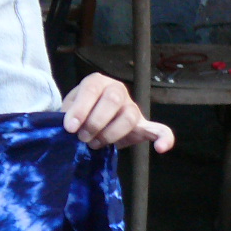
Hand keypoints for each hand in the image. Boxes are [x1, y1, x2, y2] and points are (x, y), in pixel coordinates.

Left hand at [60, 74, 174, 151]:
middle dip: (94, 122)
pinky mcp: (141, 125)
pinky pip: (159, 129)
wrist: (84, 123)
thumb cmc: (75, 114)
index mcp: (96, 82)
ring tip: (94, 143)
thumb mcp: (66, 110)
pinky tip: (161, 148)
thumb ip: (67, 116)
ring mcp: (131, 107)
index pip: (91, 90)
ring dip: (110, 134)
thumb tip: (69, 127)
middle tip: (82, 137)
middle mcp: (117, 90)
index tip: (69, 128)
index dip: (80, 109)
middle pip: (113, 100)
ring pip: (129, 116)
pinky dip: (163, 138)